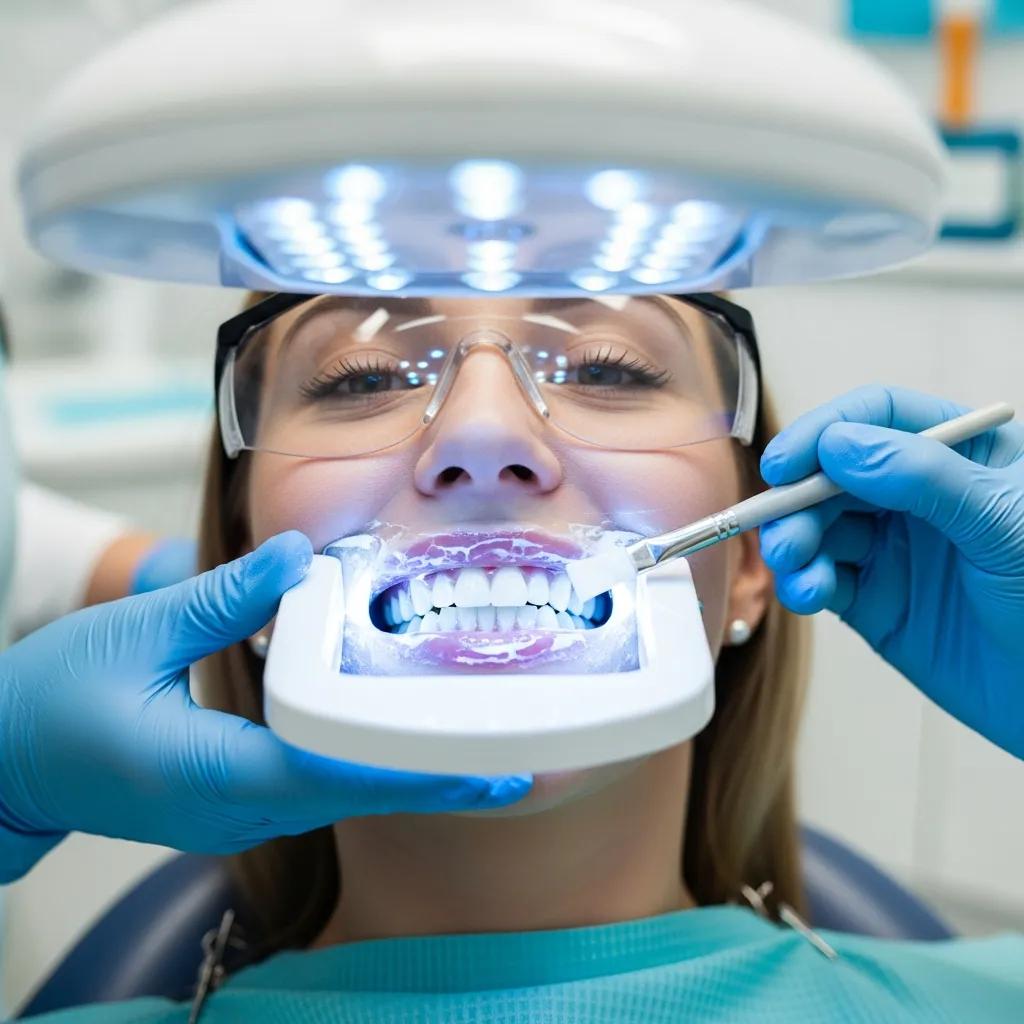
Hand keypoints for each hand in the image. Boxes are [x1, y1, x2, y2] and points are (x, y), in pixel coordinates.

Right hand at [0, 532, 530, 881]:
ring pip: (335, 796)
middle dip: (430, 779)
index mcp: (209, 771)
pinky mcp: (225, 801)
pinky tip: (389, 739)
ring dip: (400, 775)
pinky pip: (309, 787)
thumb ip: (220, 597)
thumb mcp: (131, 632)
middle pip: (352, 795)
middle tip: (510, 758)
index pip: (335, 777)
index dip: (415, 775)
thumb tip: (299, 558)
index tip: (486, 773)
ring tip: (469, 748)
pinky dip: (358, 767)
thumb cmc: (45, 700)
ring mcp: (229, 813)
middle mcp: (231, 807)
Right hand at [759, 385, 1023, 758]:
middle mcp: (918, 494)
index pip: (879, 417)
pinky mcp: (873, 600)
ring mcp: (893, 548)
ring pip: (818, 527)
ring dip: (793, 542)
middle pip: (832, 473)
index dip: (825, 431)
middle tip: (782, 531)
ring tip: (793, 566)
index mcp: (960, 453)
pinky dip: (802, 583)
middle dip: (797, 499)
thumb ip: (923, 477)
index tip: (786, 464)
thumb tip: (838, 445)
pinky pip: (821, 579)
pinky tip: (809, 593)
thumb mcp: (1002, 523)